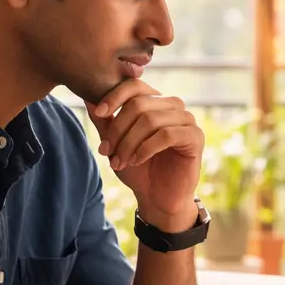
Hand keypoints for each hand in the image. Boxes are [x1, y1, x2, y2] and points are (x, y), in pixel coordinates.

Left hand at [89, 80, 202, 230]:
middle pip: (139, 104)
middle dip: (118, 129)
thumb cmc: (138, 169)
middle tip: (105, 151)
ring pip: (151, 120)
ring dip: (129, 142)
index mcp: (155, 102)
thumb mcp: (116, 143)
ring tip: (119, 161)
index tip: (100, 113)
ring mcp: (186, 120)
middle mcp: (173, 106)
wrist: (157, 198)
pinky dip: (146, 148)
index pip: (135, 86)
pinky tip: (137, 160)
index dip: (115, 96)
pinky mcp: (195, 136)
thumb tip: (88, 98)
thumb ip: (105, 121)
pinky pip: (167, 135)